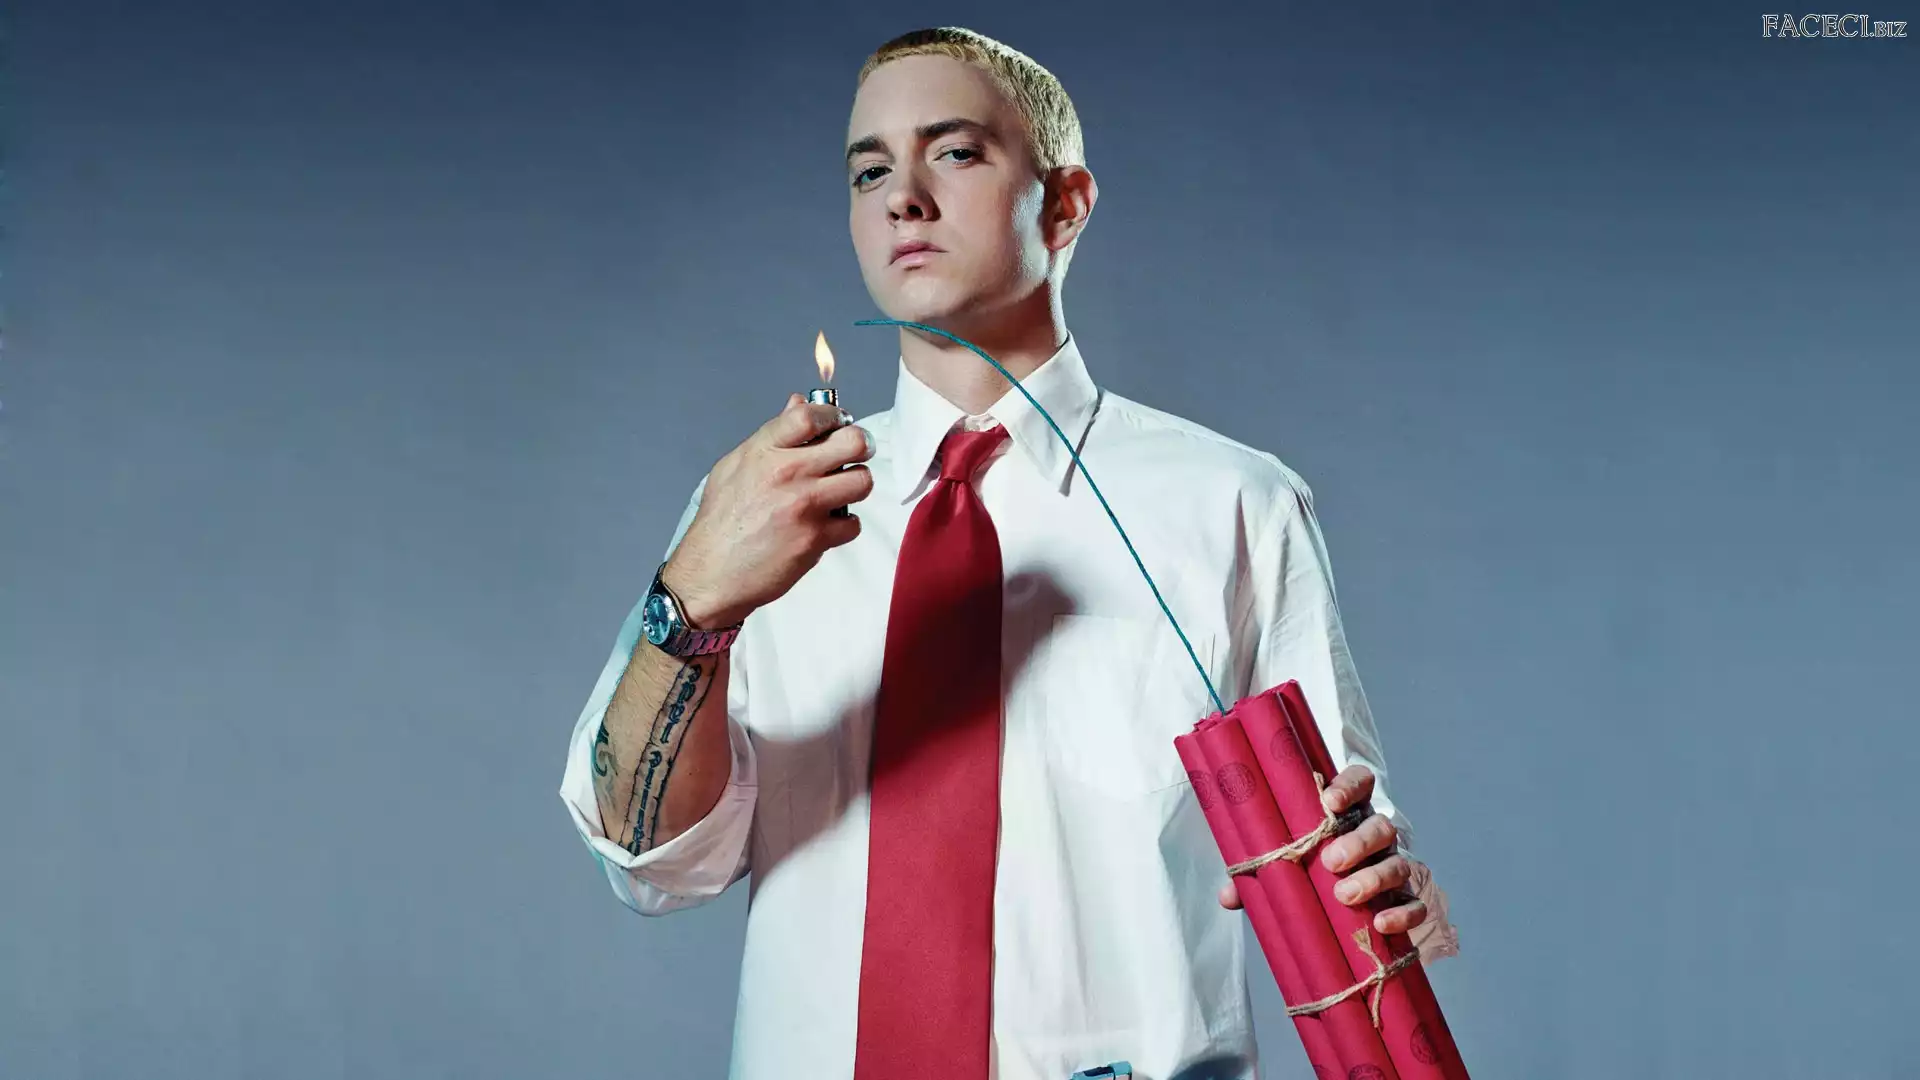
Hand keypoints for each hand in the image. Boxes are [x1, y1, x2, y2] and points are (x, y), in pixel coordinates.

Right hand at [662, 394, 874, 627]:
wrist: (711, 574)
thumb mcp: (734, 466)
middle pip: (852, 442)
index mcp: (763, 451)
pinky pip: (852, 523)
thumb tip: (798, 403)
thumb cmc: (720, 522)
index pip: (810, 415)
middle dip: (860, 446)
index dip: (833, 414)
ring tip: (839, 492)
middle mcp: (786, 474)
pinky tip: (824, 526)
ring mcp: (804, 506)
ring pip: (862, 481)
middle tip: (855, 454)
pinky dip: (843, 526)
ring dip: (855, 485)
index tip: (837, 423)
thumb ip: (772, 435)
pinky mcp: (815, 539)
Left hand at [1215, 764, 1429, 936]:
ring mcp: (1391, 865)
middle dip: (1358, 842)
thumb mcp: (1277, 864)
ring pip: (1398, 863)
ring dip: (1374, 877)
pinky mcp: (1404, 898)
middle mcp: (1374, 835)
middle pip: (1380, 826)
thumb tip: (1228, 895)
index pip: (1360, 782)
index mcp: (1346, 812)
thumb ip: (1256, 873)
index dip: (1350, 786)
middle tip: (1330, 861)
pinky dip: (1403, 912)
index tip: (1328, 801)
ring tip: (1344, 896)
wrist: (1333, 904)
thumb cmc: (1303, 869)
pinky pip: (1415, 902)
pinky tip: (1381, 924)